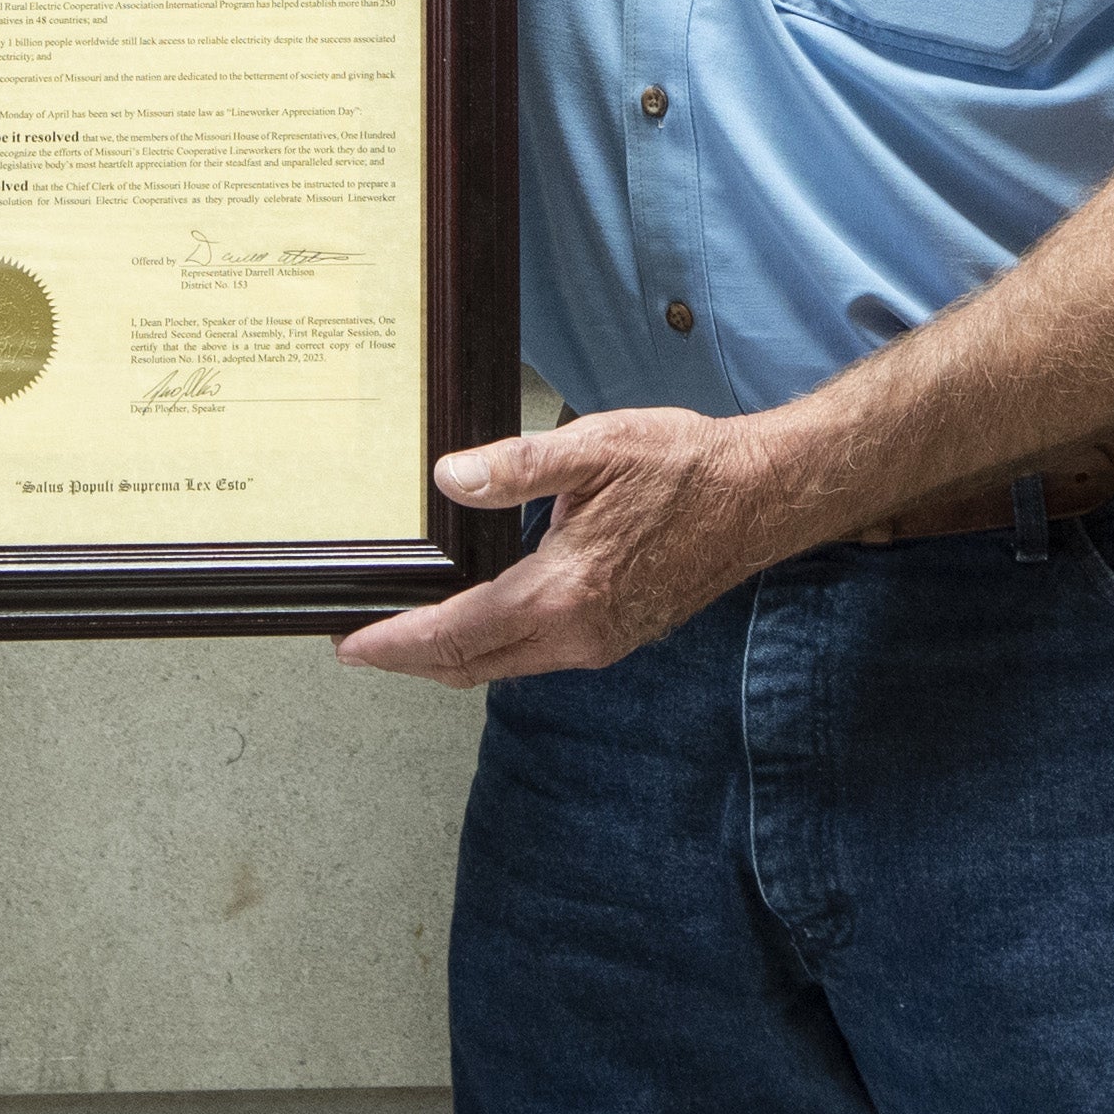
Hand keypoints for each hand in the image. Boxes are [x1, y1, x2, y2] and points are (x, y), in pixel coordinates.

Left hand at [331, 408, 809, 684]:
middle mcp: (578, 634)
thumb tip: (449, 479)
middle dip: (413, 659)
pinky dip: (496, 647)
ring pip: (506, 666)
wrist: (761, 496)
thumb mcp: (594, 448)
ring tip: (412, 630)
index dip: (397, 644)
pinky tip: (483, 617)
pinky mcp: (619, 637)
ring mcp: (601, 643)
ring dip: (454, 656)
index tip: (352, 646)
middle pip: (473, 666)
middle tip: (365, 643)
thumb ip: (515, 468)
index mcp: (562, 593)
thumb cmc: (685, 467)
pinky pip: (539, 656)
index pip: (457, 634)